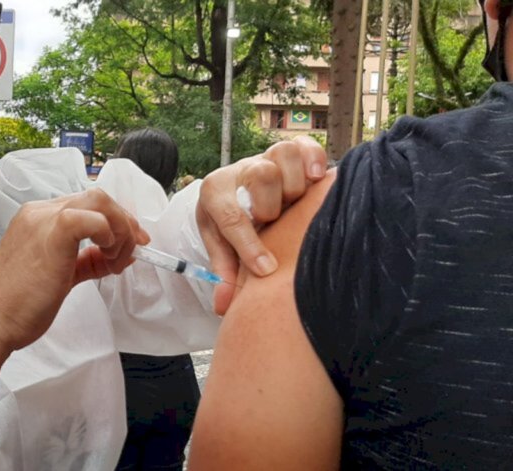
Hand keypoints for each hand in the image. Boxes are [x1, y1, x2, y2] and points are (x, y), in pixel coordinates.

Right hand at [0, 188, 149, 351]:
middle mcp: (39, 213)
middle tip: (134, 249)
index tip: (129, 246)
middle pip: (97, 197)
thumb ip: (86, 261)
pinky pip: (92, 217)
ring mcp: (44, 220)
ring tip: (115, 260)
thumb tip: (119, 256)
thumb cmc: (16, 306)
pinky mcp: (53, 233)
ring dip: (120, 227)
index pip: (87, 205)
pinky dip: (109, 233)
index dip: (116, 221)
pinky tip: (106, 257)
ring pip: (99, 200)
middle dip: (125, 221)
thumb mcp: (58, 277)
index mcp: (37, 219)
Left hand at [197, 136, 327, 314]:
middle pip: (261, 176)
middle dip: (272, 204)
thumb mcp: (221, 245)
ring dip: (294, 182)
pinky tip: (318, 178)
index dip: (248, 246)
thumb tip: (223, 306)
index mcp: (215, 192)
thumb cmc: (231, 223)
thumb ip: (224, 272)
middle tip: (276, 221)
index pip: (230, 216)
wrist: (238, 191)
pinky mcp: (289, 150)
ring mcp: (266, 157)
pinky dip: (314, 158)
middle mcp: (240, 170)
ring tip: (295, 202)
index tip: (266, 270)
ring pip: (283, 155)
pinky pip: (304, 145)